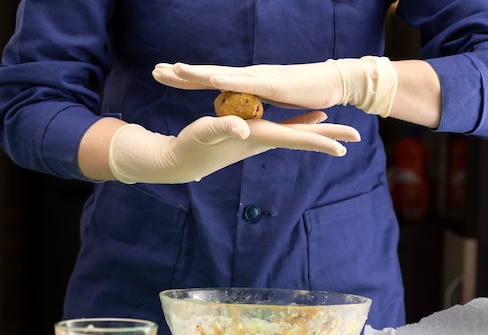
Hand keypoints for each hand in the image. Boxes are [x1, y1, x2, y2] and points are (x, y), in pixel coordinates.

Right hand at [109, 111, 359, 183]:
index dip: (321, 141)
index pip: (297, 139)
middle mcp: (264, 139)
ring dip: (317, 131)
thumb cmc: (192, 146)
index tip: (346, 147)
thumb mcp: (206, 132)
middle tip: (357, 136)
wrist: (182, 161)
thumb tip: (243, 131)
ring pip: (295, 133)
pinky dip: (298, 123)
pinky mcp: (251, 135)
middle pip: (303, 138)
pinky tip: (305, 121)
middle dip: (329, 137)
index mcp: (259, 137)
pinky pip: (282, 128)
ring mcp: (259, 138)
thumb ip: (224, 128)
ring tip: (337, 127)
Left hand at [153, 57, 397, 116]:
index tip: (165, 76)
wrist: (331, 82)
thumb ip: (253, 105)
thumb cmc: (304, 91)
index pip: (212, 81)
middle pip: (208, 75)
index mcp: (246, 84)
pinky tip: (205, 78)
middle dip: (181, 73)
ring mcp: (256, 78)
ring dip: (193, 72)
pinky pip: (239, 81)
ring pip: (217, 74)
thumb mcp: (271, 100)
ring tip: (169, 70)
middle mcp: (247, 77)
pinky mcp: (268, 82)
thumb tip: (238, 111)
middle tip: (155, 71)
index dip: (189, 79)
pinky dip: (220, 79)